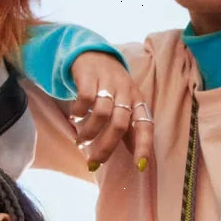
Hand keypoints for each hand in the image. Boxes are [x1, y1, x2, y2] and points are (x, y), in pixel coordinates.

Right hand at [69, 52, 153, 171]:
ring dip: (89, 132)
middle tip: (94, 161)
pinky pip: (85, 98)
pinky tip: (74, 117)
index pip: (145, 126)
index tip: (140, 166)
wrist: (93, 54)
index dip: (144, 146)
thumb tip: (139, 161)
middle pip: (120, 124)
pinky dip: (79, 112)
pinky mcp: (90, 75)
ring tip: (81, 141)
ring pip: (102, 113)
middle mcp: (126, 91)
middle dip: (106, 146)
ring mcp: (108, 82)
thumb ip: (130, 130)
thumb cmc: (111, 87)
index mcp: (138, 101)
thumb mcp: (125, 105)